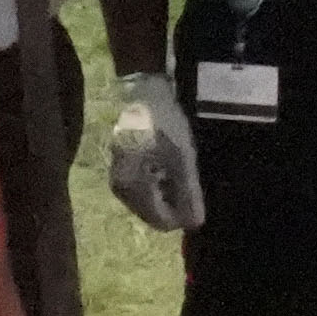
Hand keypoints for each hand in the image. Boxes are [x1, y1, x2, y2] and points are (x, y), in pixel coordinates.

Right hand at [106, 71, 205, 230]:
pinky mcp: (122, 171)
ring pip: (150, 203)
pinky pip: (144, 190)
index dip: (183, 216)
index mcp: (131, 187)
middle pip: (155, 214)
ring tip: (179, 169)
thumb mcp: (182, 158)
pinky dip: (159, 184)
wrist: (143, 92)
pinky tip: (169, 167)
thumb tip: (195, 224)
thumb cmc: (164, 122)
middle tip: (189, 178)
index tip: (197, 197)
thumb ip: (188, 193)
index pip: (161, 221)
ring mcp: (119, 180)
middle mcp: (120, 189)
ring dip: (168, 193)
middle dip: (175, 203)